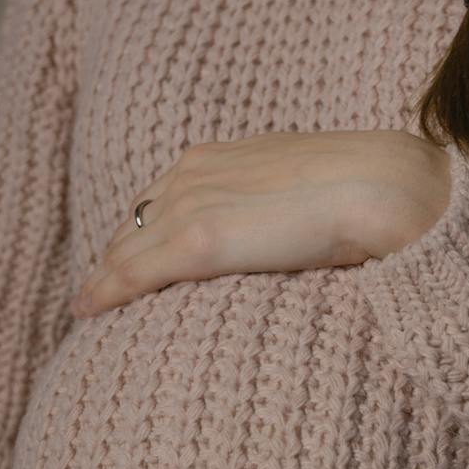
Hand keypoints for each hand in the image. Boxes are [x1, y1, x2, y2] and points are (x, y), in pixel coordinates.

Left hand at [69, 128, 450, 317]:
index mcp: (220, 158)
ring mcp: (193, 205)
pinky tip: (86, 311)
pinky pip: (134, 272)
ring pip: (126, 249)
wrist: (382, 188)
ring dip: (104, 279)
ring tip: (88, 307)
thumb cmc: (366, 194)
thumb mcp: (308, 192)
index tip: (131, 259)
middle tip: (98, 293)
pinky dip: (105, 292)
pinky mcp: (198, 241)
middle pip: (135, 223)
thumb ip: (281, 209)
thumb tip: (291, 235)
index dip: (142, 233)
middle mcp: (194, 174)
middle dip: (116, 258)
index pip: (162, 199)